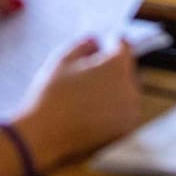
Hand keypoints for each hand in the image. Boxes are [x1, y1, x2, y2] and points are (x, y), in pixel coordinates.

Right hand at [10, 38, 140, 170]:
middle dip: (109, 66)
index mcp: (117, 66)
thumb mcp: (63, 59)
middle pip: (125, 68)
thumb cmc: (52, 95)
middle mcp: (130, 87)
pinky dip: (112, 106)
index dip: (109, 43)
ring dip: (112, 87)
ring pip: (125, 89)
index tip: (98, 47)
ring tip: (84, 94)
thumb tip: (96, 41)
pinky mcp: (126, 128)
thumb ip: (84, 44)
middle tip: (85, 73)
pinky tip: (89, 109)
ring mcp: (131, 110)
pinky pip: (123, 109)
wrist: (45, 135)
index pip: (123, 45)